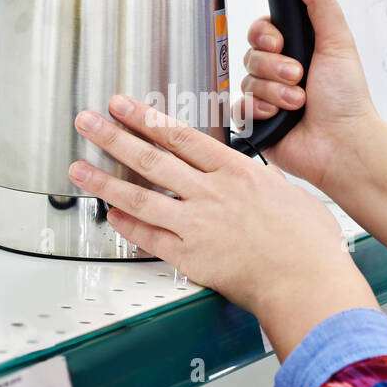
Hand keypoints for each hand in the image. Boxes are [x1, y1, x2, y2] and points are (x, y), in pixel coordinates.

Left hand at [68, 94, 377, 358]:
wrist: (306, 280)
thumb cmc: (307, 243)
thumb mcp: (290, 194)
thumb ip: (263, 182)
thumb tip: (256, 180)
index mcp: (236, 171)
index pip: (180, 136)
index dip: (146, 118)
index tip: (124, 105)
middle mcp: (211, 193)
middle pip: (152, 158)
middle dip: (114, 137)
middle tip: (88, 122)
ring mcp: (197, 224)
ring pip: (141, 197)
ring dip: (105, 181)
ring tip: (79, 169)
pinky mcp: (191, 257)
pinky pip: (150, 238)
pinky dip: (127, 226)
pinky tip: (110, 215)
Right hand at [236, 0, 381, 191]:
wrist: (344, 144)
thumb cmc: (348, 98)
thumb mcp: (336, 40)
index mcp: (296, 48)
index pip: (261, 29)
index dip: (266, 34)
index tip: (281, 41)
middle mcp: (278, 71)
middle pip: (251, 53)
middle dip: (275, 66)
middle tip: (299, 76)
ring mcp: (266, 97)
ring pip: (247, 81)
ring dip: (275, 91)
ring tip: (299, 102)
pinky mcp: (256, 122)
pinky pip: (239, 107)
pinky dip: (261, 111)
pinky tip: (281, 118)